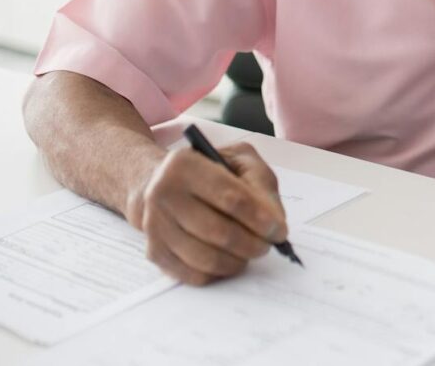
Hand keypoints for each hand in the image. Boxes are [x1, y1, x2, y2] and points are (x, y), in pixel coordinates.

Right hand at [126, 142, 287, 284]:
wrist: (163, 182)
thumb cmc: (210, 170)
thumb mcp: (239, 160)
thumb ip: (261, 184)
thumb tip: (275, 222)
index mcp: (185, 164)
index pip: (230, 197)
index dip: (259, 218)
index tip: (279, 230)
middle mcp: (162, 194)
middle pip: (218, 232)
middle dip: (252, 244)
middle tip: (268, 245)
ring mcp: (155, 226)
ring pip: (205, 258)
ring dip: (238, 261)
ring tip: (252, 252)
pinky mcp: (154, 251)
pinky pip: (193, 274)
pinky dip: (219, 273)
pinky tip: (231, 260)